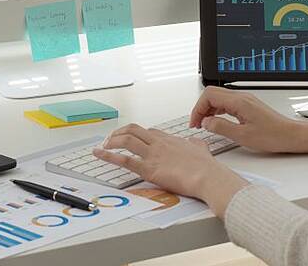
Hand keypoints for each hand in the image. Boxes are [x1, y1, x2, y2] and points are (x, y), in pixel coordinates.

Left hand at [93, 124, 247, 216]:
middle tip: (111, 139)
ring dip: (111, 141)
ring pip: (126, 140)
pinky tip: (100, 154)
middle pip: (133, 130)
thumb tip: (194, 140)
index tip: (129, 137)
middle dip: (119, 133)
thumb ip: (195, 142)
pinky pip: (124, 160)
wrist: (207, 176)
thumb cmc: (206, 166)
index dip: (135, 133)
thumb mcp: (201, 147)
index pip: (148, 131)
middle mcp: (158, 143)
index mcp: (169, 138)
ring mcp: (152, 154)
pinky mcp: (149, 169)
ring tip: (103, 145)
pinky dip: (108, 156)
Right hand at [190, 86, 304, 152]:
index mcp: (239, 102)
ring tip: (205, 124)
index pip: (209, 95)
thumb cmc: (273, 136)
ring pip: (219, 97)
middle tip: (197, 123)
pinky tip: (217, 121)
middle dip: (201, 107)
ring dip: (209, 109)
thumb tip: (206, 122)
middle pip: (212, 93)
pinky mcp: (248, 105)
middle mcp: (242, 97)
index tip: (195, 123)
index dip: (198, 109)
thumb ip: (221, 128)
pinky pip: (227, 102)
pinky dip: (218, 110)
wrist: (292, 135)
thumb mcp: (242, 136)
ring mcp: (246, 100)